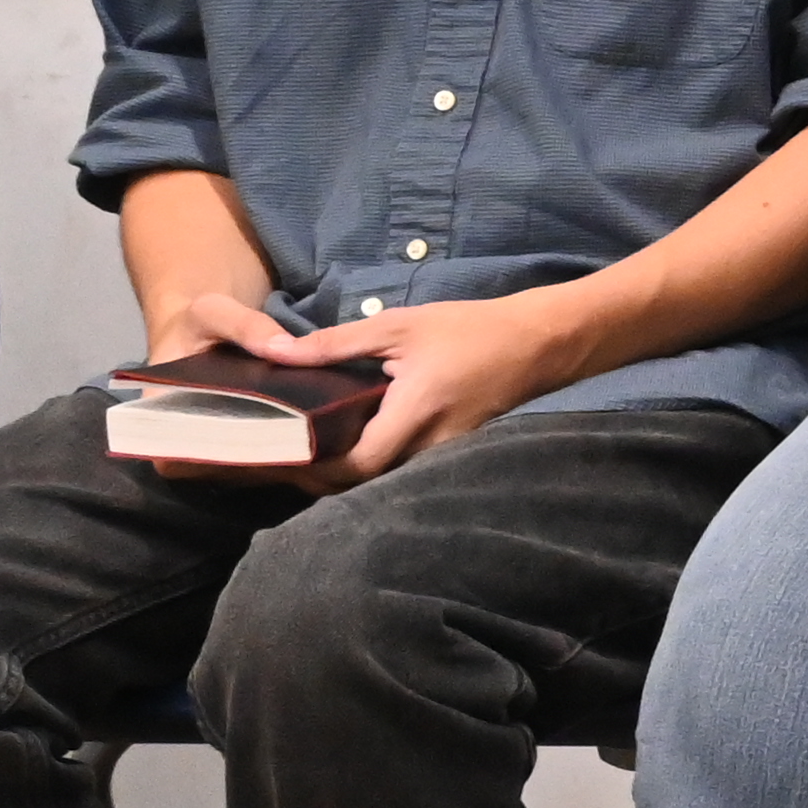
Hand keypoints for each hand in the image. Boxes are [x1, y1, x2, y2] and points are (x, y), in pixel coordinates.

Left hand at [227, 288, 593, 491]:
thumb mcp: (400, 326)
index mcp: (412, 415)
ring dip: (335, 470)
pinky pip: (396, 466)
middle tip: (268, 458)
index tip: (269, 457)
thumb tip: (278, 352)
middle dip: (312, 474)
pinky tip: (339, 442)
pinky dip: (363, 460)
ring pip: (376, 477)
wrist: (539, 343)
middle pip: (357, 481)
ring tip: (292, 452)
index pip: (351, 465)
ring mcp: (440, 453)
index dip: (309, 469)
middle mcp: (426, 446)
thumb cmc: (470, 329)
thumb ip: (336, 344)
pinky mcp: (447, 449)